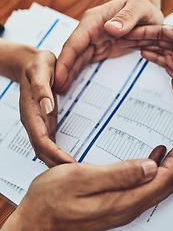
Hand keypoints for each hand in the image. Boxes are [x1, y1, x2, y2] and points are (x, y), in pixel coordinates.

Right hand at [2, 131, 172, 230]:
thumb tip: (151, 166)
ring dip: (170, 166)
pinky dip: (154, 171)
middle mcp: (129, 206)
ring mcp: (123, 206)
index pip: (166, 178)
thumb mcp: (82, 178)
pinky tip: (151, 159)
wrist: (37, 220)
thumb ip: (119, 174)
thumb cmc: (53, 198)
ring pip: (158, 186)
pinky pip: (145, 187)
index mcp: (124, 199)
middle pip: (167, 184)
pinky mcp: (116, 203)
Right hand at [19, 50, 75, 166]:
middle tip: (77, 173)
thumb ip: (41, 89)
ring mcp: (39, 122)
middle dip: (57, 163)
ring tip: (74, 171)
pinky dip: (58, 153)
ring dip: (57, 161)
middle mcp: (33, 121)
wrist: (31, 64)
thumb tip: (46, 107)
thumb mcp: (40, 70)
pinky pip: (50, 141)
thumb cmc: (37, 65)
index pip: (41, 140)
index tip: (70, 164)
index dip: (54, 154)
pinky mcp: (45, 121)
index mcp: (31, 111)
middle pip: (42, 149)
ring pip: (45, 148)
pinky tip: (68, 158)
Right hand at [55, 0, 162, 92]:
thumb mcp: (140, 8)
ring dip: (67, 74)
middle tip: (55, 90)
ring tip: (60, 90)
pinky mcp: (98, 50)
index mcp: (95, 20)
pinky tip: (70, 83)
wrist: (148, 18)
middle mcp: (90, 31)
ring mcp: (93, 41)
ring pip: (75, 59)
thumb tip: (110, 29)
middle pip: (71, 53)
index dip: (65, 60)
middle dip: (62, 71)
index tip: (58, 77)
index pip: (75, 42)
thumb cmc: (143, 10)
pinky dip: (76, 72)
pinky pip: (84, 62)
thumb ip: (126, 18)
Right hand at [117, 25, 172, 107]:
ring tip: (133, 48)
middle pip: (160, 41)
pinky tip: (150, 57)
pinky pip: (169, 63)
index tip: (131, 32)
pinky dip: (158, 60)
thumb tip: (169, 29)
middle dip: (142, 40)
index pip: (164, 32)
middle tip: (126, 40)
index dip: (146, 32)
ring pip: (162, 51)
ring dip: (148, 49)